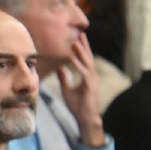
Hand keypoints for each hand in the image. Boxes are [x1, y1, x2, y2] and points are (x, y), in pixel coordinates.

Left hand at [57, 32, 104, 146]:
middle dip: (83, 44)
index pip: (83, 58)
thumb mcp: (67, 88)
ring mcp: (92, 80)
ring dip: (81, 51)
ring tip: (75, 40)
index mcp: (86, 75)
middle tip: (78, 31)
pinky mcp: (90, 86)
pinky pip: (83, 73)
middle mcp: (91, 75)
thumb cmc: (77, 105)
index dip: (80, 47)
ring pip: (86, 62)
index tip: (75, 36)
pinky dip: (78, 65)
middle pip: (87, 56)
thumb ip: (64, 78)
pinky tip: (72, 58)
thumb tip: (58, 68)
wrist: (84, 118)